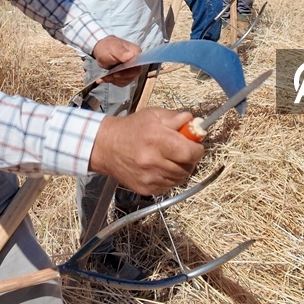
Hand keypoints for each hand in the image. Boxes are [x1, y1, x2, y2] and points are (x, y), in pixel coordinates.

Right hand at [89, 107, 204, 194]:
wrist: (106, 147)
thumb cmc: (131, 129)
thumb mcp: (153, 115)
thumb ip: (176, 118)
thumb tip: (195, 122)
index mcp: (156, 139)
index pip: (190, 152)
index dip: (197, 149)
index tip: (196, 144)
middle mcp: (153, 161)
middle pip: (188, 167)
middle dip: (190, 158)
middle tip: (184, 150)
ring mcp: (149, 177)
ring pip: (180, 178)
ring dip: (181, 169)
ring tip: (171, 158)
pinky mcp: (146, 189)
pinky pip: (169, 186)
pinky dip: (170, 178)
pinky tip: (162, 167)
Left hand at [91, 36, 141, 86]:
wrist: (100, 52)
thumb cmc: (107, 47)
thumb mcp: (112, 48)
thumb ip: (122, 52)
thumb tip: (131, 55)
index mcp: (136, 52)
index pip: (138, 65)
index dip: (129, 72)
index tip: (117, 73)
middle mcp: (136, 61)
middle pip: (133, 74)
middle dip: (120, 77)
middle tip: (110, 75)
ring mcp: (132, 69)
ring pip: (127, 80)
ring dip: (115, 80)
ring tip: (106, 76)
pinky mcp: (126, 75)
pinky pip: (122, 82)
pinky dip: (113, 81)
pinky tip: (107, 77)